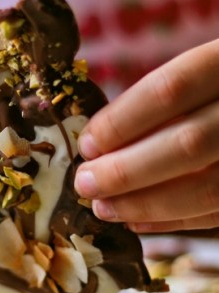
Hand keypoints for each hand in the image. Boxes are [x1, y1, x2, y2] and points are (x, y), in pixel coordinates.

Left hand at [74, 38, 218, 232]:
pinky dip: (174, 220)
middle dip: (126, 171)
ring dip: (145, 204)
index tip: (87, 144)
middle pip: (188, 144)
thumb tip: (98, 144)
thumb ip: (164, 100)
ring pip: (208, 188)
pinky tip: (137, 221)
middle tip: (85, 183)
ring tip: (104, 207)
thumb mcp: (203, 71)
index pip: (171, 89)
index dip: (121, 121)